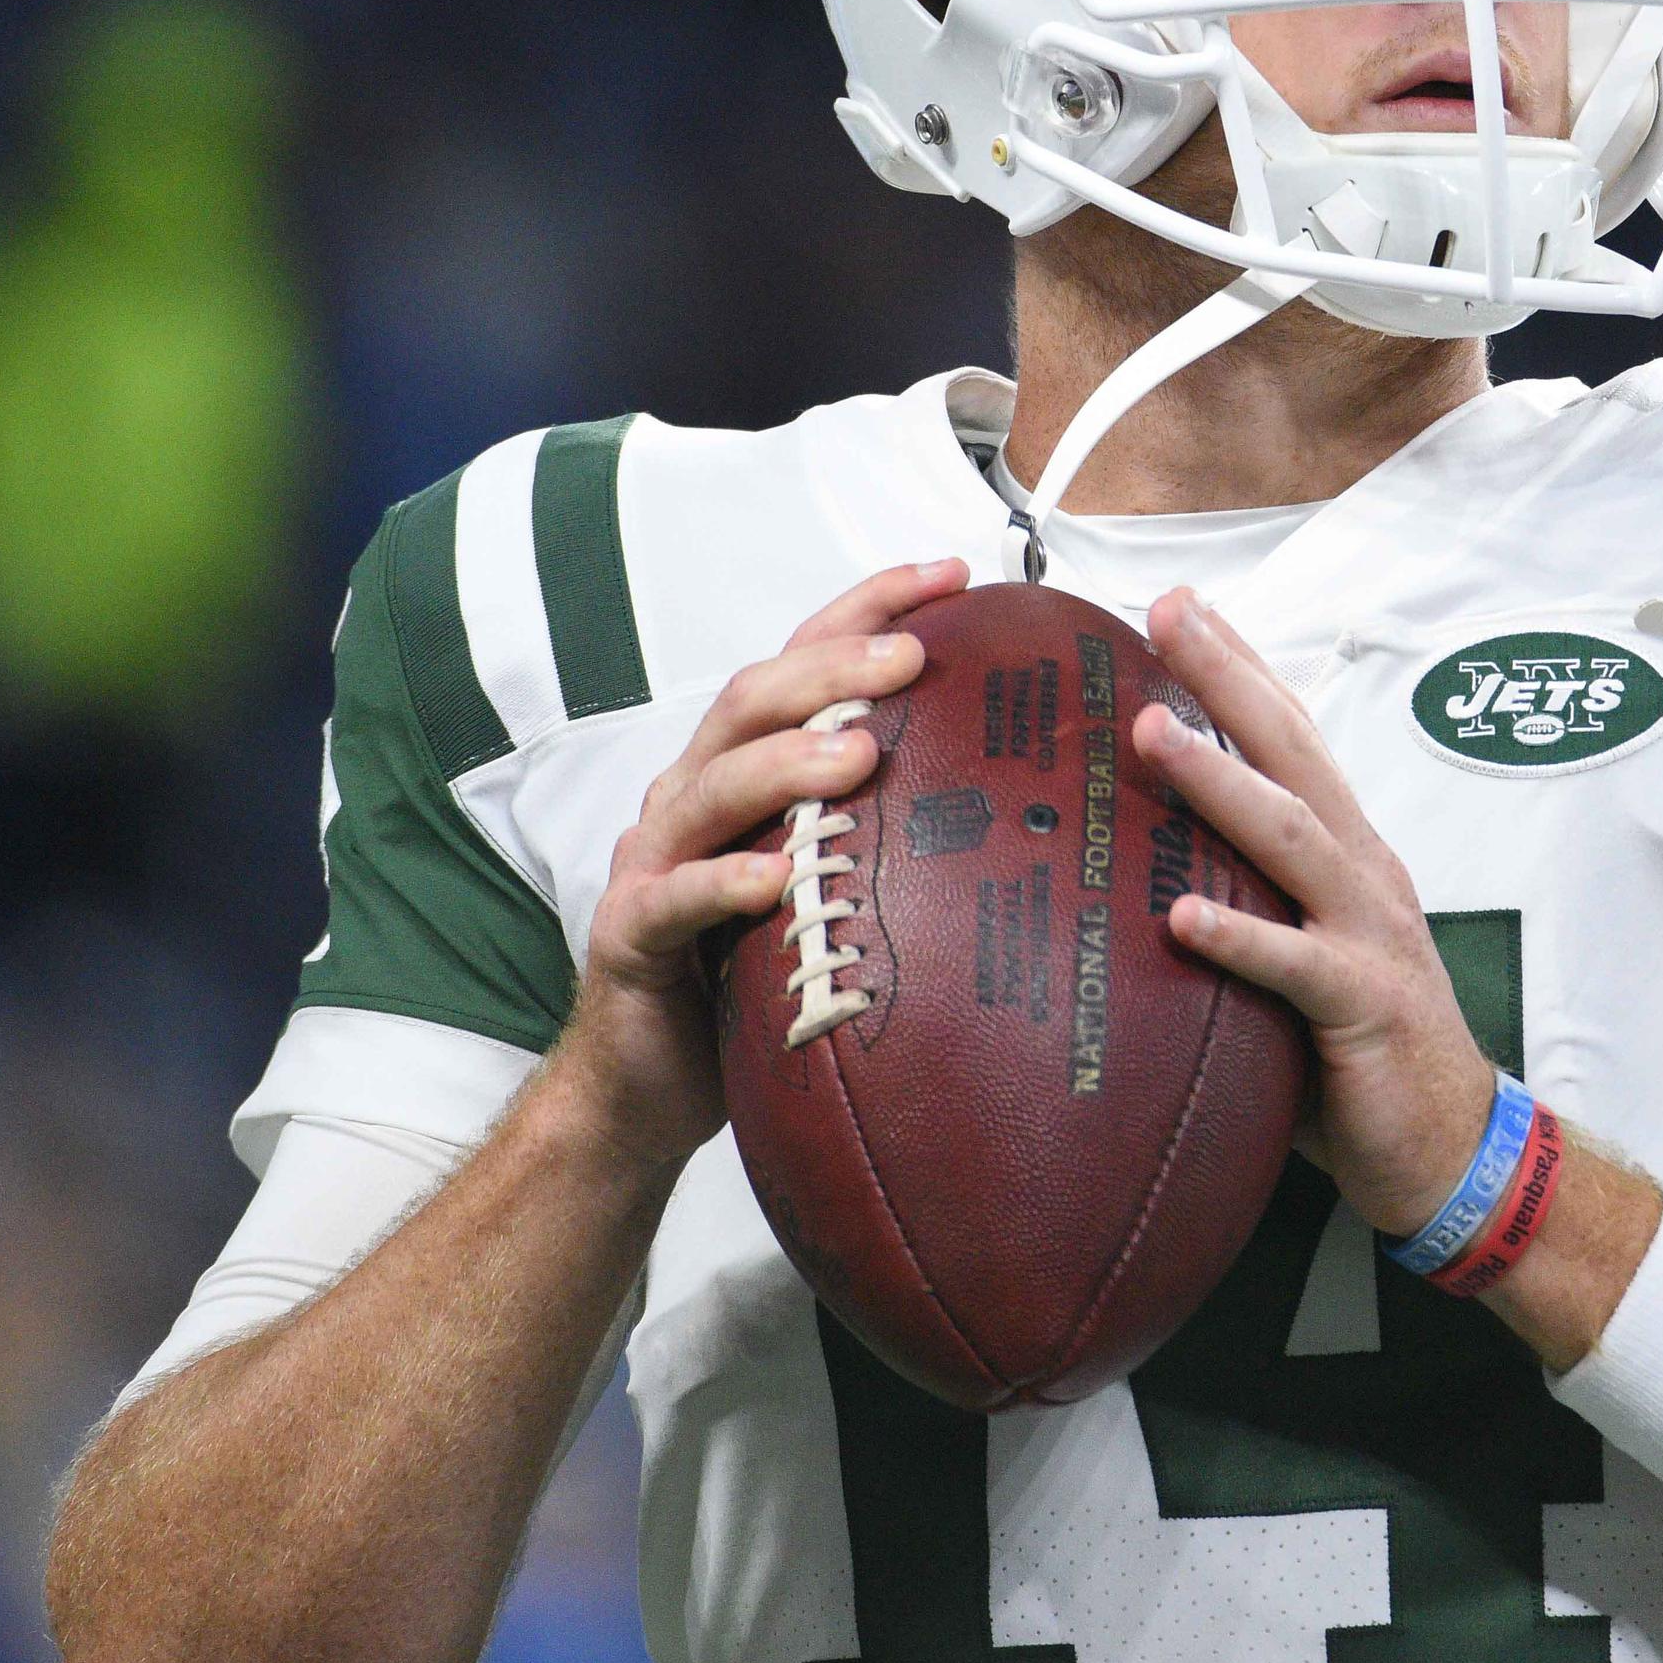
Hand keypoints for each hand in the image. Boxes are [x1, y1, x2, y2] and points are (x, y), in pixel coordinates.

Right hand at [560, 558, 971, 1169]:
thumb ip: (891, 832)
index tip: (952, 576)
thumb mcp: (836, 890)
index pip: (802, 660)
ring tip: (858, 750)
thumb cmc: (753, 980)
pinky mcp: (630, 934)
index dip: (869, 607)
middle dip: (831, 665)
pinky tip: (774, 879)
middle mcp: (692, 796)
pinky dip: (723, 884)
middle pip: (751, 700)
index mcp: (743, 771)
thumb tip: (1032, 795)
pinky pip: (674, 899)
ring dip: (785, 760)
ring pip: (712, 786)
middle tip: (910, 657)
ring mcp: (654, 861)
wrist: (646, 1086)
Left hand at [1130, 586, 1502, 1239]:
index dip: (1242, 667)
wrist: (1453, 1150)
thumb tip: (1125, 880)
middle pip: (1294, 753)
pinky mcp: (1365, 1008)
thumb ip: (1238, 908)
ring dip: (1221, 783)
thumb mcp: (1294, 960)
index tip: (1182, 604)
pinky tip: (1181, 917)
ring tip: (1151, 735)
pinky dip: (1241, 938)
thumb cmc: (1356, 1056)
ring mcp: (1368, 935)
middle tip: (1167, 613)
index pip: (1291, 739)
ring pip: (1294, 838)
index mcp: (1346, 855)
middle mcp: (1362, 874)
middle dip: (1229, 678)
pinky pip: (1296, 966)